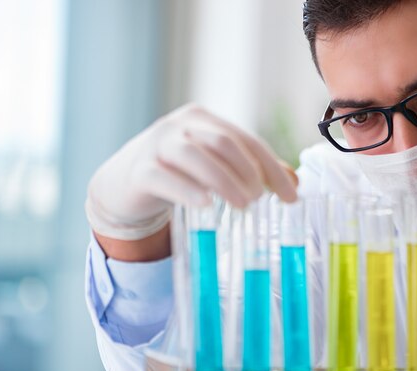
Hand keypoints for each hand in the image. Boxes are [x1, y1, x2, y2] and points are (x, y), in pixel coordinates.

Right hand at [86, 103, 297, 241]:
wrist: (122, 185)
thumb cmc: (176, 175)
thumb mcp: (213, 167)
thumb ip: (250, 170)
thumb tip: (293, 182)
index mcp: (203, 120)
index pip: (246, 140)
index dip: (272, 167)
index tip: (291, 196)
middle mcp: (180, 126)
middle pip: (222, 143)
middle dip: (249, 172)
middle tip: (260, 200)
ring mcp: (156, 145)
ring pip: (195, 156)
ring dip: (225, 181)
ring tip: (244, 205)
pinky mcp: (139, 171)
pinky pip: (165, 177)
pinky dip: (188, 190)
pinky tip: (206, 204)